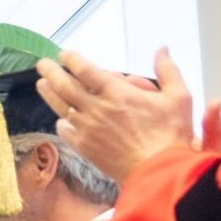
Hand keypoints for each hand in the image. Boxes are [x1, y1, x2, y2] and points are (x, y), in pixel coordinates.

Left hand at [36, 48, 220, 182]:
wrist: (158, 171)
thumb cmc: (171, 134)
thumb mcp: (179, 97)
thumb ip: (168, 70)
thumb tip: (162, 49)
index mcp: (118, 93)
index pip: (86, 71)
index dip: (72, 60)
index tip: (64, 54)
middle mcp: (97, 109)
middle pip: (66, 86)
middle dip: (52, 72)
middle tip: (42, 64)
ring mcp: (87, 129)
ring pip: (61, 107)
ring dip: (50, 93)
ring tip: (41, 83)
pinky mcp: (84, 147)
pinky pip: (65, 131)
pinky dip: (62, 121)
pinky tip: (61, 117)